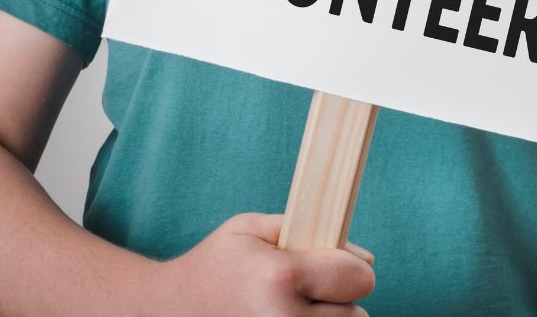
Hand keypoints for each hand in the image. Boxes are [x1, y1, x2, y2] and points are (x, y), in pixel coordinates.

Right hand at [146, 213, 375, 315]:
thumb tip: (366, 259)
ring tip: (291, 307)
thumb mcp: (253, 228)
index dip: (349, 267)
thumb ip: (314, 231)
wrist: (169, 311)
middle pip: (356, 313)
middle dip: (336, 297)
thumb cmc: (216, 265)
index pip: (360, 278)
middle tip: (302, 289)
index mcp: (281, 278)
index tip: (330, 265)